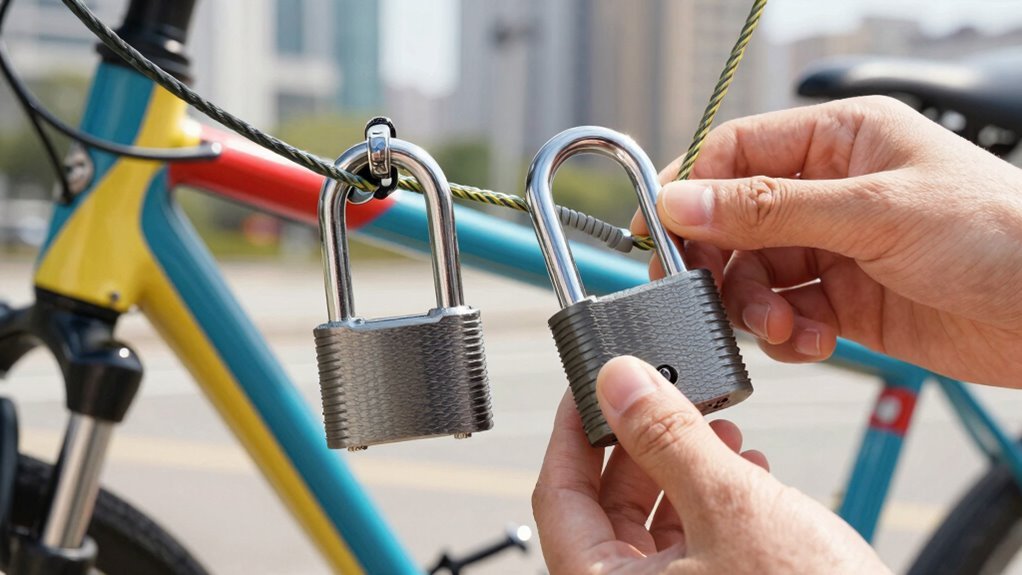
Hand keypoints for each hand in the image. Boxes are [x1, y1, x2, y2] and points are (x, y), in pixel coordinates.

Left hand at [533, 356, 886, 573]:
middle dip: (641, 446)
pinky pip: (693, 544)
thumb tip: (617, 382)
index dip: (571, 433)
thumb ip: (666, 438)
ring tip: (717, 430)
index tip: (591, 387)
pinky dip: (712, 501)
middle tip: (663, 398)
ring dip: (683, 468)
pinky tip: (747, 469)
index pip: (558, 498)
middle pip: (607, 508)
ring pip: (654, 523)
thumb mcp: (729, 505)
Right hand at [633, 96, 1021, 386]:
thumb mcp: (874, 212)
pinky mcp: (846, 301)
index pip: (735, 155)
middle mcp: (831, 191)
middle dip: (724, 264)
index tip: (661, 233)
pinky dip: (786, 335)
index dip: (692, 192)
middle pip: (735, 223)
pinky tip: (814, 340)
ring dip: (755, 306)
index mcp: (839, 140)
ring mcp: (836, 248)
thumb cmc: (1002, 235)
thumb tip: (684, 201)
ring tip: (783, 325)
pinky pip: (786, 315)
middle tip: (715, 296)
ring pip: (755, 274)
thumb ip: (770, 209)